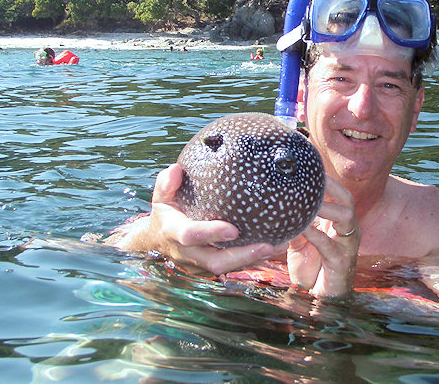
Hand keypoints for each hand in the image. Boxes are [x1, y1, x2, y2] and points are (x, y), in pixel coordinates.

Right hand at [107, 164, 285, 274]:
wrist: (157, 240)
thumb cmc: (165, 212)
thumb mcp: (161, 196)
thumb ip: (166, 184)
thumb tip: (174, 170)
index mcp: (174, 233)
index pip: (191, 236)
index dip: (211, 233)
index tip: (233, 229)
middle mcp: (189, 254)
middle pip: (217, 262)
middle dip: (244, 256)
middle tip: (269, 246)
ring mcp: (201, 264)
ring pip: (229, 268)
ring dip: (255, 259)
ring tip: (281, 245)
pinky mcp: (213, 267)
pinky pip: (235, 266)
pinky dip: (255, 259)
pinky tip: (276, 246)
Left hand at [286, 175, 359, 297]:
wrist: (321, 298)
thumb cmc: (312, 268)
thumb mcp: (299, 244)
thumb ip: (293, 227)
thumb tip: (278, 208)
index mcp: (338, 223)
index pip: (337, 195)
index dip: (327, 181)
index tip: (311, 167)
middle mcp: (346, 230)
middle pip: (347, 200)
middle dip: (332, 187)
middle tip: (314, 177)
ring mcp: (346, 245)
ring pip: (345, 217)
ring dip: (326, 207)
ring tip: (308, 200)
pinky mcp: (341, 261)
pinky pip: (329, 243)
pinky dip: (315, 233)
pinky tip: (302, 227)